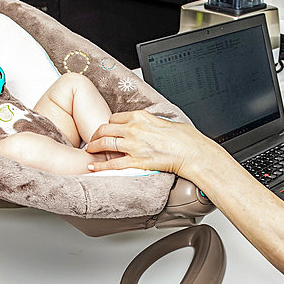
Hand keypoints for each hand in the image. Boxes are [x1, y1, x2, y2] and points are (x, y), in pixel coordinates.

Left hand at [85, 110, 212, 176]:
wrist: (193, 152)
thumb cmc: (185, 138)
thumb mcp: (166, 122)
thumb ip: (151, 122)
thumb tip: (147, 126)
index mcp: (142, 117)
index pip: (115, 117)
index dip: (108, 124)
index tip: (107, 129)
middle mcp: (134, 129)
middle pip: (105, 128)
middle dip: (96, 134)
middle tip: (93, 139)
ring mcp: (134, 145)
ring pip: (105, 143)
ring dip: (94, 147)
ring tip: (90, 150)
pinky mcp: (137, 161)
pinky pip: (113, 164)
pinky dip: (100, 166)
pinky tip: (92, 166)